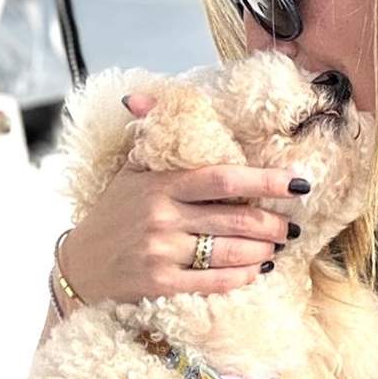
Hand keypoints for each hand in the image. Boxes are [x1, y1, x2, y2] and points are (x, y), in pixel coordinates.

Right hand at [55, 92, 306, 309]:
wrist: (79, 266)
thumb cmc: (115, 213)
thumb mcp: (130, 170)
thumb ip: (149, 135)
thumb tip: (141, 95)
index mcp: (161, 184)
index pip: (224, 177)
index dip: (266, 180)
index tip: (298, 182)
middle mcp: (162, 216)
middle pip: (236, 218)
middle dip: (273, 224)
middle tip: (292, 227)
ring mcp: (160, 251)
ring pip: (230, 251)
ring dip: (263, 251)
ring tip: (278, 248)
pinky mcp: (159, 283)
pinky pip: (213, 281)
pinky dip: (242, 276)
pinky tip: (256, 271)